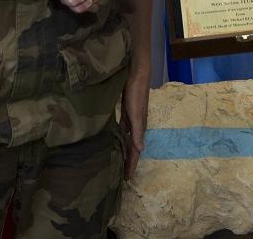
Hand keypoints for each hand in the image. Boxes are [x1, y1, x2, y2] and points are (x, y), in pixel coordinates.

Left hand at [120, 63, 149, 178]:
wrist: (135, 73)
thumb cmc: (137, 93)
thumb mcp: (136, 113)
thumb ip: (138, 130)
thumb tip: (140, 150)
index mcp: (139, 128)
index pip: (135, 151)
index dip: (132, 164)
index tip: (128, 179)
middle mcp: (135, 125)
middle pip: (131, 148)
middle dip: (127, 161)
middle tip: (121, 176)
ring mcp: (130, 118)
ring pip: (126, 140)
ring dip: (123, 151)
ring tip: (117, 162)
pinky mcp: (125, 111)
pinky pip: (121, 130)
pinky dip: (119, 138)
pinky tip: (112, 141)